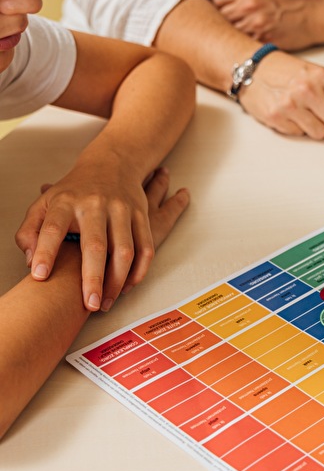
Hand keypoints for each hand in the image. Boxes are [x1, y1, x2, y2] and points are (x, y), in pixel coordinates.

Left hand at [15, 167, 186, 312]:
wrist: (112, 165)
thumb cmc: (74, 192)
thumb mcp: (45, 203)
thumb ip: (30, 231)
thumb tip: (30, 261)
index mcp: (66, 202)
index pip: (52, 229)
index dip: (44, 252)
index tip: (38, 276)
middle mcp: (95, 205)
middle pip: (95, 245)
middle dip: (92, 278)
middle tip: (88, 305)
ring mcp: (122, 210)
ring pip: (125, 251)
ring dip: (117, 281)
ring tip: (106, 303)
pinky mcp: (142, 216)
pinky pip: (146, 248)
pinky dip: (139, 271)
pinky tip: (126, 287)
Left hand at [212, 0, 317, 50]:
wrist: (309, 15)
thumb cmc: (285, 5)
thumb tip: (220, 8)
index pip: (217, 1)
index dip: (216, 9)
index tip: (219, 15)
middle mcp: (249, 7)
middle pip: (220, 19)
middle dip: (221, 25)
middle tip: (224, 30)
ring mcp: (256, 25)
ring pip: (230, 35)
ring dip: (231, 38)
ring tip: (235, 40)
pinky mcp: (264, 40)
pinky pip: (245, 46)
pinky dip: (243, 47)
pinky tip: (246, 46)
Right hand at [238, 51, 323, 138]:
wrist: (250, 68)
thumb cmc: (283, 71)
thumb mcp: (312, 72)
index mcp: (321, 75)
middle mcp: (307, 89)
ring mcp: (291, 105)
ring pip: (321, 133)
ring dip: (316, 128)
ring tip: (305, 114)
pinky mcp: (277, 117)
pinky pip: (300, 135)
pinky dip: (298, 128)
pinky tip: (290, 114)